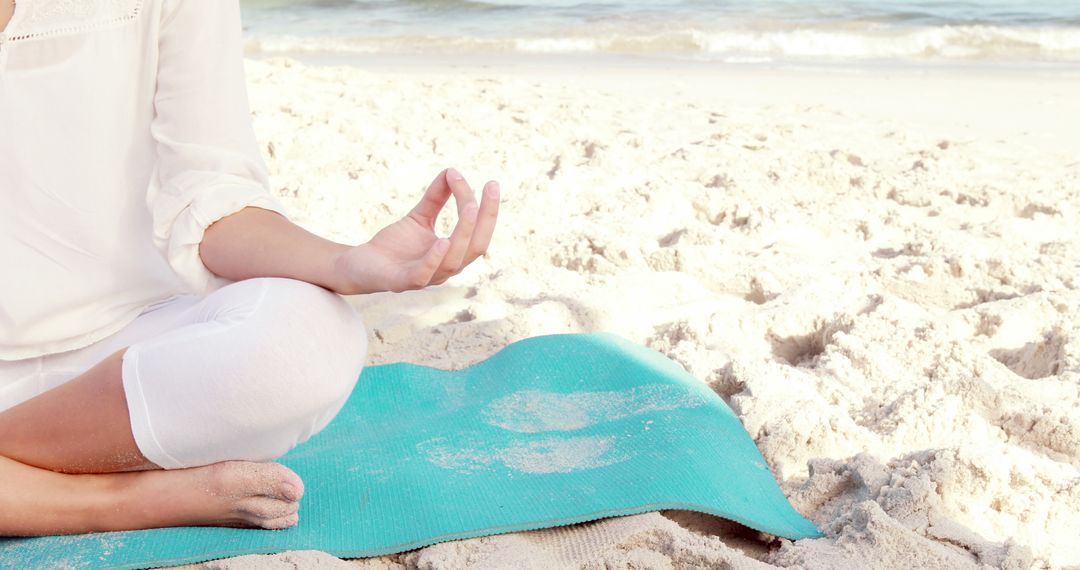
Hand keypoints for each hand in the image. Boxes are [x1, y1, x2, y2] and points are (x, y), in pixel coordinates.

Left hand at [331, 168, 499, 294]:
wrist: (361, 264)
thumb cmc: (394, 245)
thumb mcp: (419, 217)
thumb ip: (436, 198)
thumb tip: (451, 171)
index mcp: (454, 254)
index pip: (478, 231)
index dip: (486, 207)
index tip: (484, 180)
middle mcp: (447, 268)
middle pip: (476, 246)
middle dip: (486, 217)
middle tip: (491, 187)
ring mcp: (428, 277)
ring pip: (454, 260)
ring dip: (464, 233)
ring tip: (470, 207)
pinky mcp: (404, 282)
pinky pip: (424, 275)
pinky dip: (435, 259)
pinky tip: (442, 240)